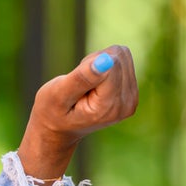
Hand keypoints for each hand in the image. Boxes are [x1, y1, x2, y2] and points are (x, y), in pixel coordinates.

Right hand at [17, 47, 137, 183]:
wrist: (59, 130)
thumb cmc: (53, 112)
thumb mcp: (59, 95)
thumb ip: (81, 79)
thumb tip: (105, 61)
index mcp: (108, 107)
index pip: (112, 64)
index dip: (90, 65)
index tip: (77, 80)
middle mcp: (126, 105)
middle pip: (119, 57)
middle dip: (97, 61)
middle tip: (81, 83)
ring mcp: (132, 100)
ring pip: (122, 55)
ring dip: (101, 62)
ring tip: (86, 84)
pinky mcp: (132, 92)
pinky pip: (124, 60)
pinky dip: (107, 65)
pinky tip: (95, 85)